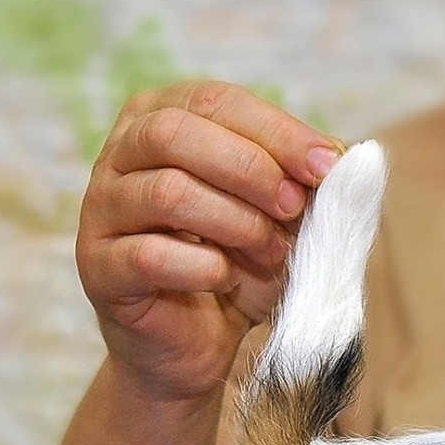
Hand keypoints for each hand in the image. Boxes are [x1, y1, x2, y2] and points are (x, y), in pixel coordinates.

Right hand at [75, 79, 343, 403]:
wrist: (201, 343)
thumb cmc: (241, 264)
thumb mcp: (284, 217)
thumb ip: (308, 181)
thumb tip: (346, 157)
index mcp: (161, 118)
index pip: (215, 101)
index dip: (276, 131)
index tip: (326, 166)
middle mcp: (120, 154)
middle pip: (175, 133)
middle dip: (251, 170)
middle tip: (293, 208)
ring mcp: (100, 209)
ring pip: (166, 192)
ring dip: (236, 223)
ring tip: (269, 252)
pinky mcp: (98, 267)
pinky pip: (150, 255)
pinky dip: (204, 268)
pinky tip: (225, 279)